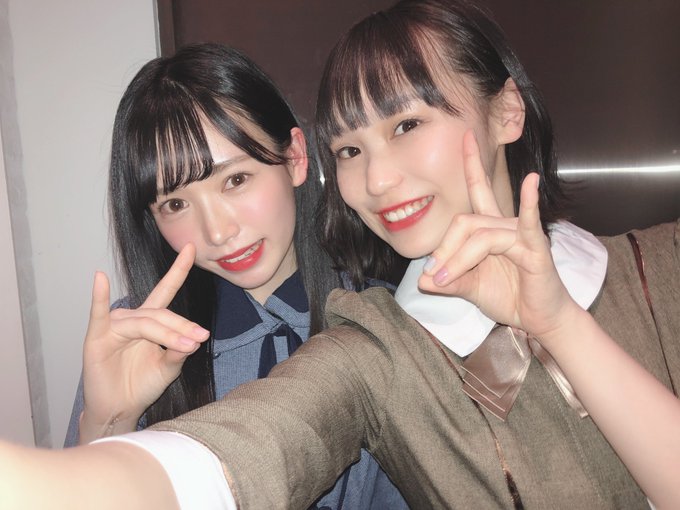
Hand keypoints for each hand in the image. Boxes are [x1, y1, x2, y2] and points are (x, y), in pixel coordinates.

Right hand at [79, 244, 208, 443]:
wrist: (120, 410)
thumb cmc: (142, 385)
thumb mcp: (169, 367)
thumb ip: (179, 351)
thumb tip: (194, 339)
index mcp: (150, 321)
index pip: (166, 290)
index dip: (178, 270)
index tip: (191, 248)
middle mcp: (132, 319)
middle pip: (161, 314)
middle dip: (182, 326)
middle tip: (201, 337)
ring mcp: (113, 327)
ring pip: (144, 322)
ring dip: (167, 332)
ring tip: (187, 344)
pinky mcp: (96, 338)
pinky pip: (98, 315)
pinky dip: (99, 297)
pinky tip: (100, 280)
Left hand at [418, 130, 581, 338]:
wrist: (539, 320)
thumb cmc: (509, 297)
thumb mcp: (470, 288)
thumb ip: (448, 280)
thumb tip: (422, 279)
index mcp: (491, 229)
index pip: (478, 190)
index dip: (471, 164)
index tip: (464, 135)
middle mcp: (505, 225)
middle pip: (465, 220)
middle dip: (444, 247)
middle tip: (434, 274)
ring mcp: (522, 234)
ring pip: (480, 234)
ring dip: (458, 259)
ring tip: (446, 280)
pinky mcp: (536, 248)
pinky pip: (527, 223)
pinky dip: (529, 202)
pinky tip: (531, 182)